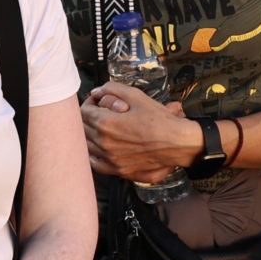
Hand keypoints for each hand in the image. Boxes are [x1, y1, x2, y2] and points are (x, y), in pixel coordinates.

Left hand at [78, 83, 199, 182]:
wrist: (178, 143)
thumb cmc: (159, 120)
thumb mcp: (137, 96)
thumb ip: (113, 89)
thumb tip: (96, 90)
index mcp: (106, 124)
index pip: (84, 112)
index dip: (89, 103)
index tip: (96, 101)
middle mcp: (104, 144)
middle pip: (82, 128)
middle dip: (88, 117)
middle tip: (97, 111)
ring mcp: (110, 159)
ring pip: (86, 146)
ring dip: (89, 135)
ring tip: (98, 128)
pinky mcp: (119, 170)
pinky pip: (96, 164)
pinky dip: (93, 155)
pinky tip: (99, 148)